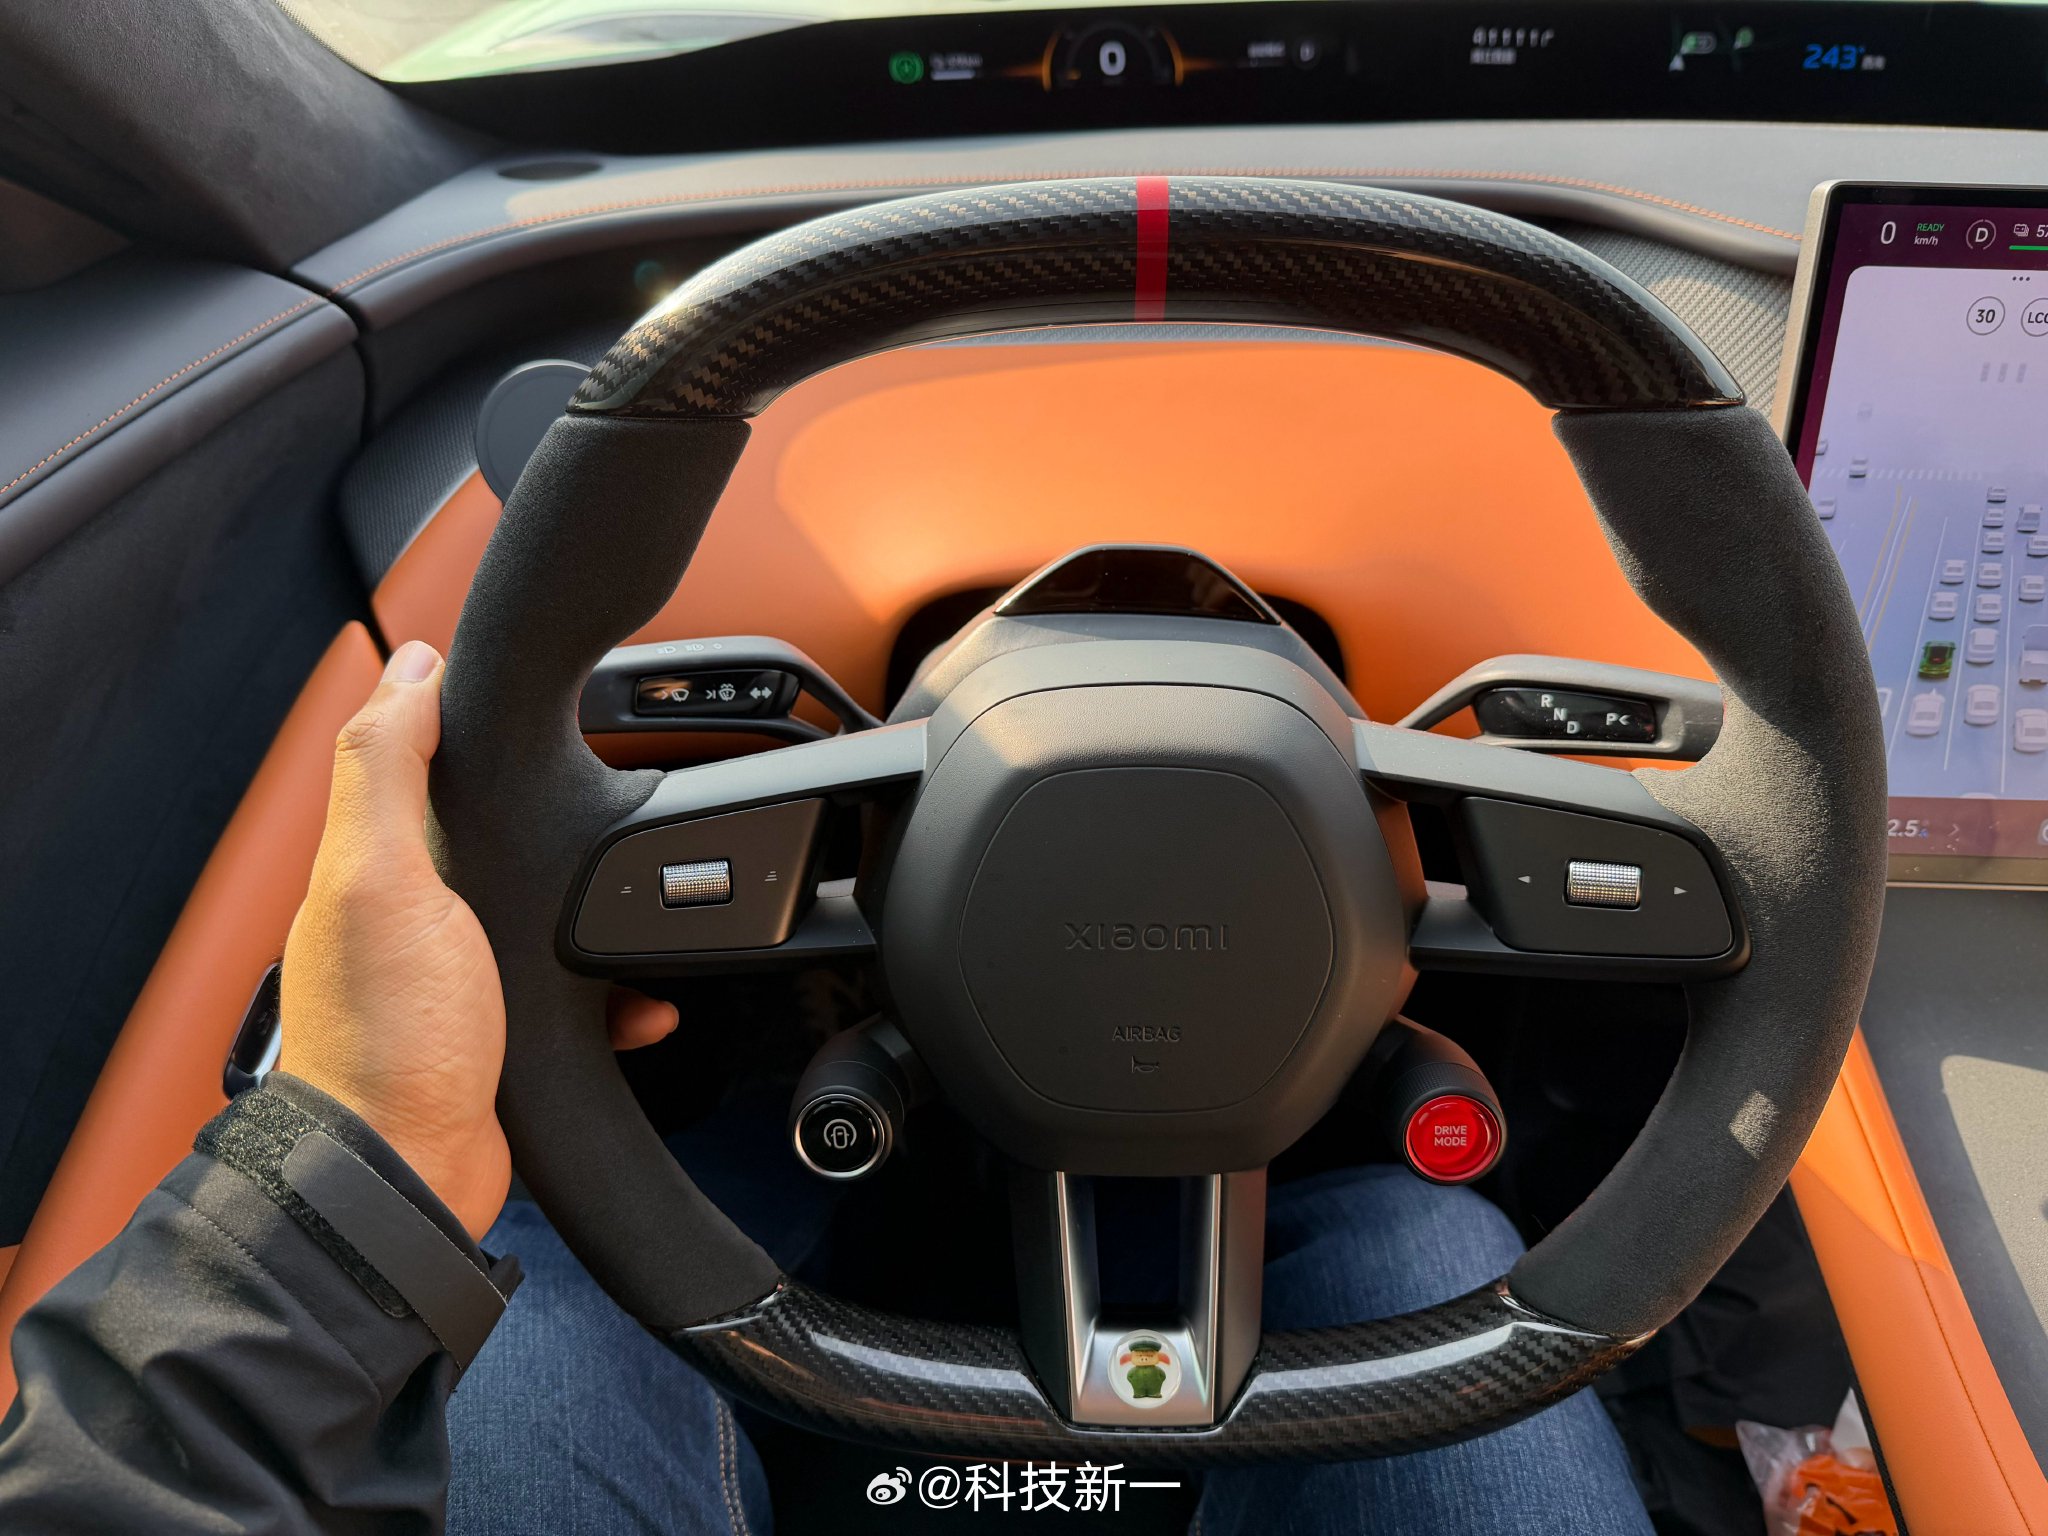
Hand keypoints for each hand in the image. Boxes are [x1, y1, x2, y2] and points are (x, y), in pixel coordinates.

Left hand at [277, 640, 677, 1238]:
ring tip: (643, 900)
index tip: (510, 671)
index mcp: (374, 867)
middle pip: (495, 831)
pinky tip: (639, 1002)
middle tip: (615, 789)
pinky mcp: (500, 1034)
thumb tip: (411, 668)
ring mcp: (456, 979)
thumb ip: (389, 771)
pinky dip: (615, 994)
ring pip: (547, 913)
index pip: (412, 757)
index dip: (454, 706)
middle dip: (556, 813)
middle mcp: (410, 916)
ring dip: (597, 910)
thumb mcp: (383, 881)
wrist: (407, 1175)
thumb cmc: (391, 1038)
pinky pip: (576, 993)